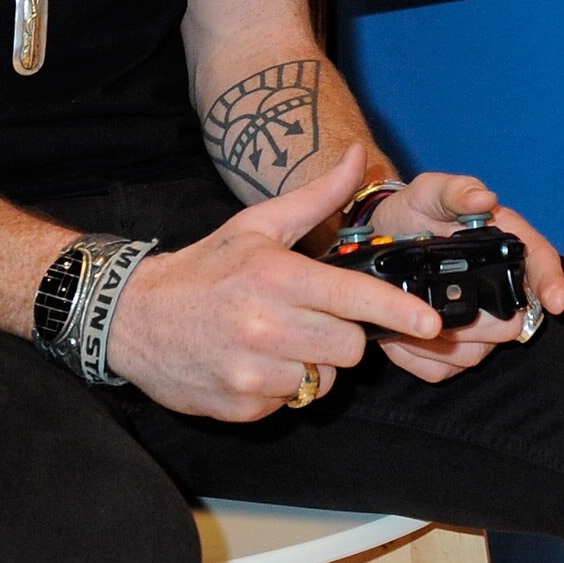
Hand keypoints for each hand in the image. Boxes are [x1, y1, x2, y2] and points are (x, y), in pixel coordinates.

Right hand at [104, 148, 443, 420]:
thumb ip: (317, 197)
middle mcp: (266, 326)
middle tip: (312, 317)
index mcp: (277, 277)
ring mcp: (252, 371)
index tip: (430, 323)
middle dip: (343, 334)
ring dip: (313, 364)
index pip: (354, 298)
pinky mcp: (241, 405)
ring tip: (279, 340)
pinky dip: (282, 386)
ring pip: (324, 380)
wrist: (133, 319)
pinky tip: (255, 362)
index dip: (398, 312)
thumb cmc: (206, 269)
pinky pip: (291, 400)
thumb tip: (360, 157)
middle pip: (350, 347)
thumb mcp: (258, 225)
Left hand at [346, 169, 563, 384]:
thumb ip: (455, 190)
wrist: (380, 239)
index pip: (541, 263)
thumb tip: (483, 199)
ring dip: (437, 342)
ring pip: (474, 354)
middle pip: (510, 324)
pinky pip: (442, 370)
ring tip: (406, 315)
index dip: (552, 283)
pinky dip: (416, 358)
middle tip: (431, 303)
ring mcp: (477, 325)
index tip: (556, 302)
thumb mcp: (428, 192)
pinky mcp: (450, 351)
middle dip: (473, 321)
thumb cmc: (413, 213)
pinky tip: (397, 334)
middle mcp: (498, 290)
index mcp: (503, 246)